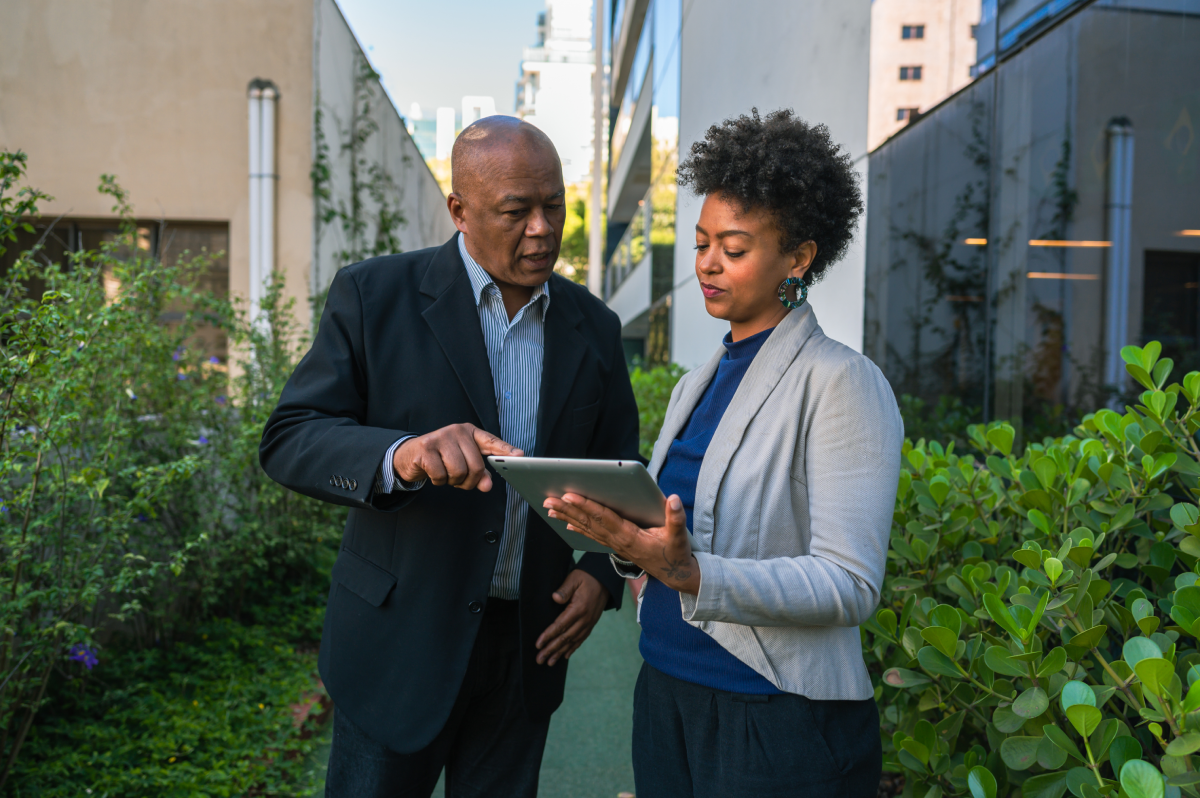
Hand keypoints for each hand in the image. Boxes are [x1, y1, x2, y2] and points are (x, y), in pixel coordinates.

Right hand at [393, 423, 521, 491]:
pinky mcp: (425, 449)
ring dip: (453, 481)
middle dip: (469, 481)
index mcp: (469, 432)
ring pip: (459, 471)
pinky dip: (439, 481)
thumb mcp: (462, 463)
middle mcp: (456, 431)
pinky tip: (434, 473)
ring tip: (446, 475)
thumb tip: (487, 485)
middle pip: (476, 466)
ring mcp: (440, 438)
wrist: (409, 456)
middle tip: (460, 481)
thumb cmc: (441, 459)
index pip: (490, 441)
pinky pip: (441, 475)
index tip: (520, 456)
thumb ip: (479, 474)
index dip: (505, 450)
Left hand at [534, 569, 608, 665]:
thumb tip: (555, 598)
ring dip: (560, 652)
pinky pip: (581, 639)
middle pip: (565, 637)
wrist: (605, 578)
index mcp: (579, 608)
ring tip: (549, 662)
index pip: (560, 625)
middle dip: (551, 649)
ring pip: (573, 641)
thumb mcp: (574, 578)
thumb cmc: (586, 577)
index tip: (538, 645)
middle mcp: (584, 619)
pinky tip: (565, 656)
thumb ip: (565, 589)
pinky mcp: (591, 623)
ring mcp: (589, 623)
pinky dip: (573, 648)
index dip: (548, 636)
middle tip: (540, 659)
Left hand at [544, 493, 700, 594]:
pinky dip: (579, 528)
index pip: (604, 518)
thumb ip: (676, 518)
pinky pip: (593, 536)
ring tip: (550, 508)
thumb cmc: (675, 553)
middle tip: (549, 500)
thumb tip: (673, 499)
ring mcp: (615, 545)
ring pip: (587, 528)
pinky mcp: (616, 546)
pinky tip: (567, 523)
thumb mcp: (679, 537)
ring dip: (568, 517)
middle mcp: (618, 541)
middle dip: (568, 510)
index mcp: (630, 536)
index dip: (586, 506)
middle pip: (589, 522)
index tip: (570, 496)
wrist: (674, 575)